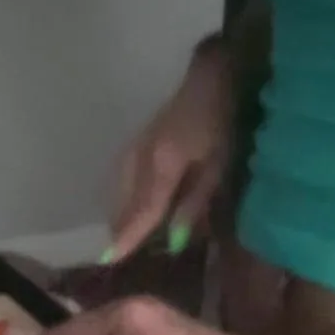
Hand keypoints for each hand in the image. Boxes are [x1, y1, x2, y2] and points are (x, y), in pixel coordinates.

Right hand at [107, 43, 234, 262]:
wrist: (215, 72)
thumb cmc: (226, 121)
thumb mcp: (218, 167)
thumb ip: (193, 203)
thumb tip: (172, 240)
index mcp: (162, 166)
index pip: (141, 212)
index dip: (126, 239)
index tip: (108, 261)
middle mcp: (139, 159)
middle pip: (123, 204)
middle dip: (122, 228)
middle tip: (124, 252)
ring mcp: (135, 148)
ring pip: (119, 190)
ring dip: (123, 213)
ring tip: (128, 232)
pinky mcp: (138, 142)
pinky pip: (124, 177)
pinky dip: (126, 195)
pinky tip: (134, 203)